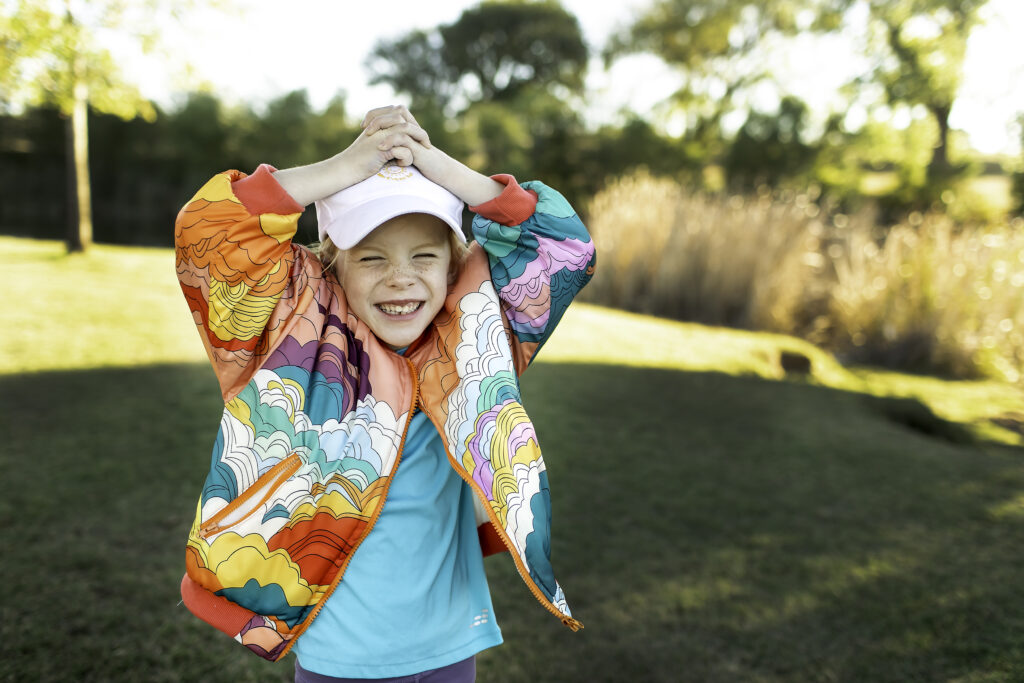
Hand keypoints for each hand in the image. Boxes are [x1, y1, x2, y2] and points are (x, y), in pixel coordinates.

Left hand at [359, 104, 503, 206]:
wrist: (440, 171)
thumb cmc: (422, 163)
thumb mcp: (405, 151)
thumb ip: (394, 144)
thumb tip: (376, 144)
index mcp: (408, 126)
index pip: (389, 110)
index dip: (375, 114)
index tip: (363, 125)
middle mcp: (412, 127)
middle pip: (393, 111)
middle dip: (377, 117)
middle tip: (365, 129)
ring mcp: (416, 136)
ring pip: (398, 121)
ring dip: (382, 125)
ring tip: (369, 135)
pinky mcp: (418, 148)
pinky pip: (404, 138)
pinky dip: (391, 141)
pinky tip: (381, 148)